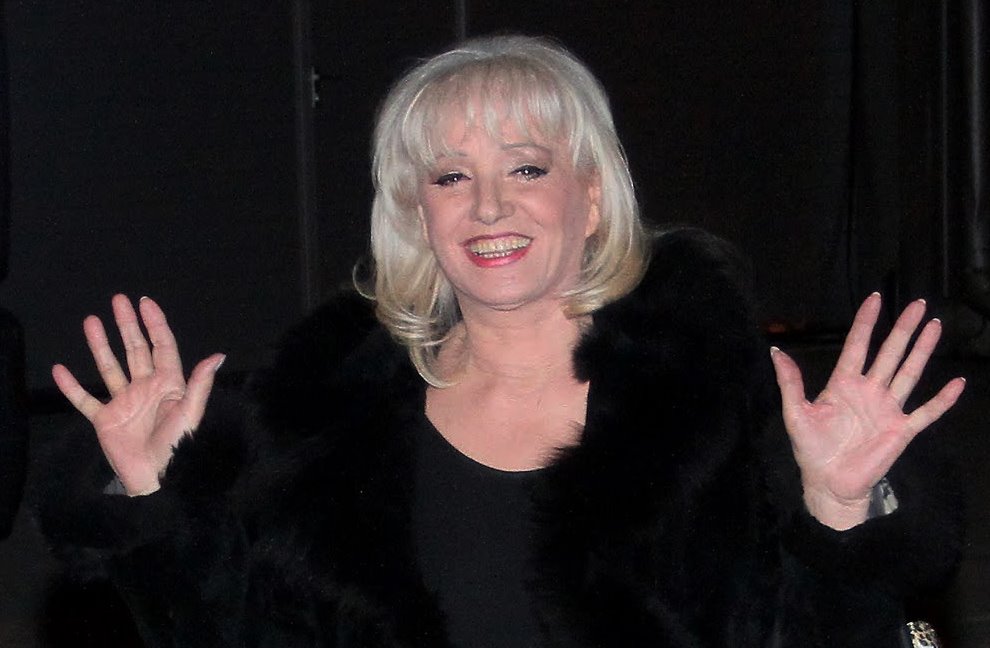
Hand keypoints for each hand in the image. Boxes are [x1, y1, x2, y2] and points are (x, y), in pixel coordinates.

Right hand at [53, 294, 224, 495]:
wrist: (157, 479)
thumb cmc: (178, 447)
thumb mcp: (191, 413)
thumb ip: (200, 384)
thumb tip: (218, 355)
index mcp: (169, 384)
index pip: (161, 346)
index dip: (155, 324)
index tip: (145, 302)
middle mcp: (146, 388)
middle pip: (135, 349)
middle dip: (127, 325)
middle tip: (118, 300)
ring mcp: (124, 402)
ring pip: (110, 367)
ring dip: (100, 345)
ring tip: (91, 321)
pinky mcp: (106, 420)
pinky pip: (85, 400)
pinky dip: (72, 387)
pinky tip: (62, 370)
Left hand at [770, 293, 964, 529]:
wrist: (828, 483)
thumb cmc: (811, 449)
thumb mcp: (795, 413)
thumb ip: (790, 382)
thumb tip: (776, 351)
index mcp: (843, 384)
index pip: (857, 346)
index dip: (866, 323)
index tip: (874, 299)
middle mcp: (869, 391)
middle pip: (889, 353)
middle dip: (903, 329)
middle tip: (918, 304)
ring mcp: (888, 409)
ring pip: (909, 373)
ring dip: (922, 351)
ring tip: (934, 326)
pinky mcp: (901, 430)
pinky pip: (926, 412)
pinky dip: (942, 399)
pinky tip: (956, 382)